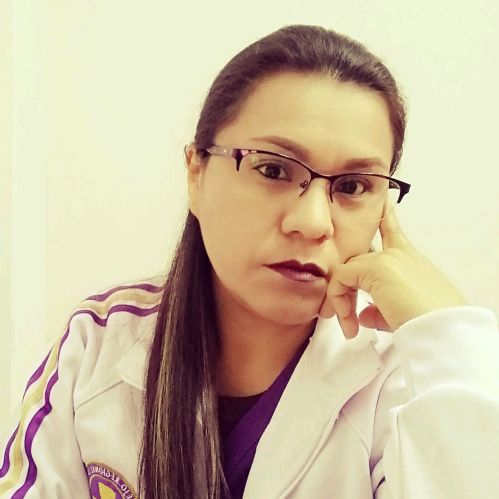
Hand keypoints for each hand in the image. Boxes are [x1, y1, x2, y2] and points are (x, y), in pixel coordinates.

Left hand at [318, 203, 467, 338]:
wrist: (443, 330)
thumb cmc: (430, 326)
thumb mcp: (402, 314)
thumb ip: (378, 310)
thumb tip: (362, 316)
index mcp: (412, 261)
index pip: (393, 234)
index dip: (387, 217)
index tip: (385, 201)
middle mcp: (400, 255)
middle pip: (359, 262)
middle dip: (347, 289)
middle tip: (349, 320)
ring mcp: (387, 259)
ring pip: (348, 271)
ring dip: (343, 299)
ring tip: (349, 326)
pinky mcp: (375, 268)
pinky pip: (341, 279)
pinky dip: (339, 301)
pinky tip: (348, 321)